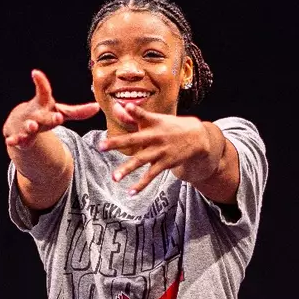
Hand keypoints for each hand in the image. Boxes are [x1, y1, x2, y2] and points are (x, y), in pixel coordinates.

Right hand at [2, 70, 97, 149]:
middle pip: (43, 115)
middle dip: (50, 116)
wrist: (20, 124)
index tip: (35, 73)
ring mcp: (26, 125)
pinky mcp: (19, 137)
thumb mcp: (60, 112)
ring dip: (30, 126)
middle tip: (58, 117)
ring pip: (29, 126)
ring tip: (32, 126)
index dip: (41, 82)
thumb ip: (78, 112)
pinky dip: (13, 140)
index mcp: (44, 105)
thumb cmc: (44, 115)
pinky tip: (10, 141)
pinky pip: (16, 139)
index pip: (44, 92)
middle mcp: (35, 113)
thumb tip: (97, 107)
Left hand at [99, 105, 221, 192]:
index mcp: (153, 122)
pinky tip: (130, 192)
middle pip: (134, 139)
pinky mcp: (165, 163)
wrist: (197, 138)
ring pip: (141, 160)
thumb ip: (135, 115)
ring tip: (114, 177)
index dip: (134, 110)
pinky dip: (141, 184)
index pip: (142, 115)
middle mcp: (156, 136)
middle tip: (101, 146)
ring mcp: (160, 151)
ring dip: (127, 169)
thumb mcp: (156, 119)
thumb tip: (119, 106)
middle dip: (117, 143)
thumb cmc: (170, 126)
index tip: (124, 106)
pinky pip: (151, 175)